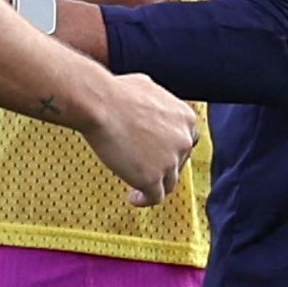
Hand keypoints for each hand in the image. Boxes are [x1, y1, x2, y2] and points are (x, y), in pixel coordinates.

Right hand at [82, 72, 199, 206]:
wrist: (99, 103)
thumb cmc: (116, 92)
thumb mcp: (147, 87)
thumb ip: (157, 101)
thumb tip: (148, 102)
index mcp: (186, 118)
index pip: (188, 142)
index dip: (173, 149)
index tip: (159, 153)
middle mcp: (183, 140)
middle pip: (179, 163)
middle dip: (162, 166)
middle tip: (142, 166)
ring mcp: (170, 161)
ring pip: (169, 182)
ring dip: (155, 184)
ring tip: (137, 185)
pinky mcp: (152, 178)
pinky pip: (155, 197)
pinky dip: (145, 200)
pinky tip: (133, 198)